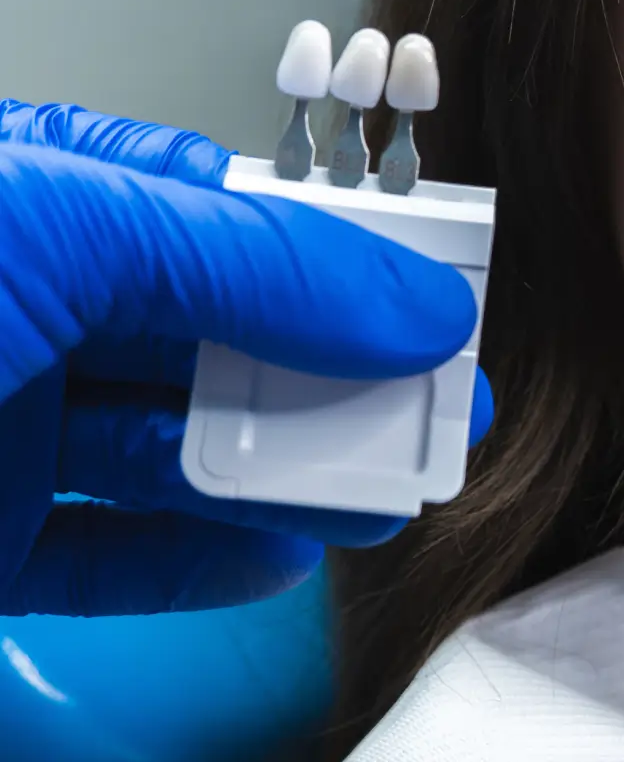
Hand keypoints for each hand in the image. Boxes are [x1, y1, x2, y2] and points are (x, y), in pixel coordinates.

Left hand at [0, 101, 493, 615]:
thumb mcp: (57, 228)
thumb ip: (248, 258)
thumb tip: (415, 303)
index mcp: (41, 195)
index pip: (224, 211)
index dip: (340, 253)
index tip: (435, 295)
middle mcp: (30, 308)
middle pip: (221, 342)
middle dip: (338, 377)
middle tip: (441, 409)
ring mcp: (2, 429)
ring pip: (180, 455)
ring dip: (293, 477)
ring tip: (389, 494)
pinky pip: (110, 563)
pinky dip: (202, 566)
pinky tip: (280, 556)